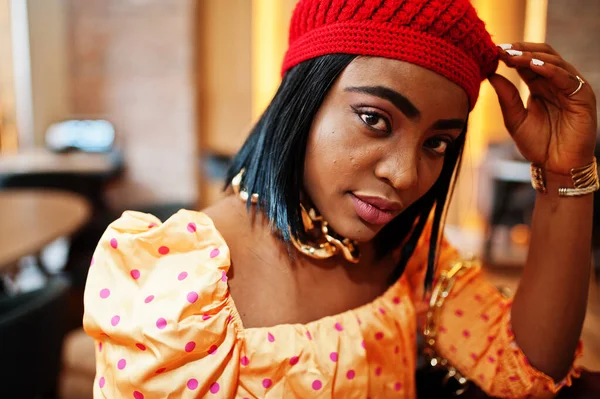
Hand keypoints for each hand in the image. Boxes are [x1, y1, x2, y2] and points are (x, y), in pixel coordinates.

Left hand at [489, 43, 596, 174]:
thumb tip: (491, 74)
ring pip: (554, 62)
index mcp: (540, 86)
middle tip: (502, 48)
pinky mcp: (582, 96)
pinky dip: (550, 70)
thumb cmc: (537, 145)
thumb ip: (506, 97)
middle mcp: (556, 83)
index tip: (492, 51)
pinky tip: (533, 66)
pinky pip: (566, 77)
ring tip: (513, 56)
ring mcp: (570, 88)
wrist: (555, 166)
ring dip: (532, 57)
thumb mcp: (514, 119)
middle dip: (521, 50)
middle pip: (541, 55)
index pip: (526, 62)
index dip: (511, 55)